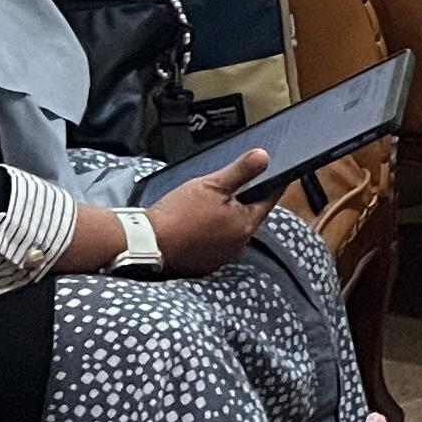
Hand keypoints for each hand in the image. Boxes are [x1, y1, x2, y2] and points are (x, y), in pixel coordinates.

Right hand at [146, 151, 275, 275]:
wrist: (145, 244)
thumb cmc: (178, 215)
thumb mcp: (212, 185)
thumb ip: (241, 170)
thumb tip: (264, 157)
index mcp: (246, 225)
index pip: (268, 200)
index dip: (271, 184)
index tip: (275, 174)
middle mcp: (238, 244)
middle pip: (248, 215)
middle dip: (243, 200)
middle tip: (232, 185)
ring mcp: (220, 256)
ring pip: (230, 229)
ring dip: (225, 217)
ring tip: (208, 203)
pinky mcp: (203, 263)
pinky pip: (214, 242)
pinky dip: (210, 231)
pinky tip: (197, 222)